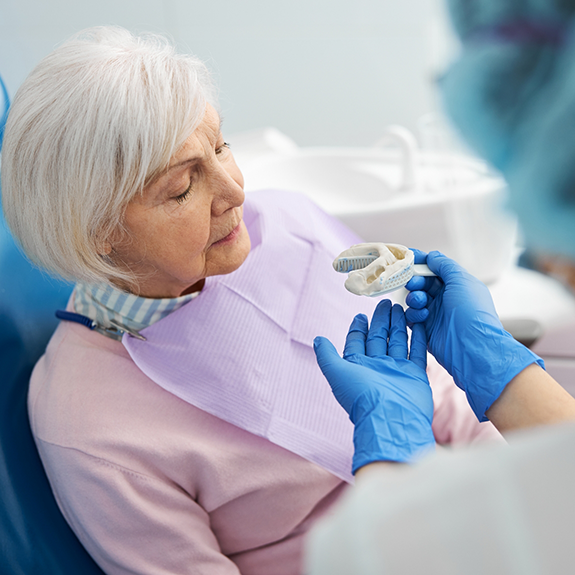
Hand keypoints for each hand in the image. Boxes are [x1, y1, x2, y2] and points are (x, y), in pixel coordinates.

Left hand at [314, 300, 434, 473]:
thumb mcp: (337, 372)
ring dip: (397, 324)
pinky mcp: (415, 374)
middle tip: (385, 302)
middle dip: (380, 320)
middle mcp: (376, 367)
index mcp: (358, 366)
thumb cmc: (361, 396)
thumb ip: (327, 355)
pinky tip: (417, 323)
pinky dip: (417, 337)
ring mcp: (396, 370)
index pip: (357, 342)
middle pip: (378, 338)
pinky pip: (416, 352)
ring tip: (400, 306)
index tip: (361, 314)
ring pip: (397, 341)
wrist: (391, 418)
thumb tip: (317, 339)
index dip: (358, 328)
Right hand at [405, 250, 543, 421]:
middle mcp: (446, 298)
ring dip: (414, 297)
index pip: (435, 269)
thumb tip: (431, 256)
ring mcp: (435, 313)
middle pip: (422, 283)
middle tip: (413, 283)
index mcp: (457, 285)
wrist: (472, 347)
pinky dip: (414, 314)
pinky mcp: (426, 329)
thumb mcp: (461, 281)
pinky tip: (423, 316)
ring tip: (420, 302)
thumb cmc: (471, 312)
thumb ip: (444, 265)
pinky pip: (412, 316)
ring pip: (415, 299)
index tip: (408, 257)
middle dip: (415, 280)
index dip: (422, 262)